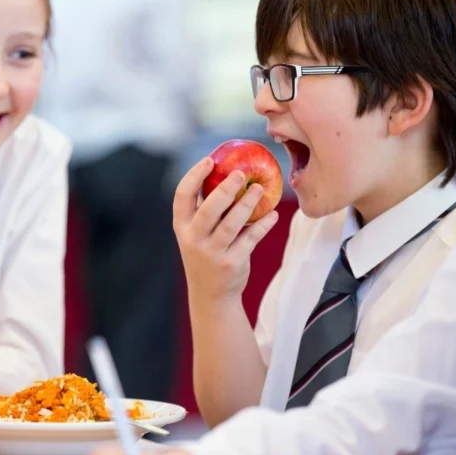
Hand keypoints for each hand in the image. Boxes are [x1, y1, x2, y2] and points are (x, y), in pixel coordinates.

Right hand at [173, 157, 278, 301]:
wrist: (210, 294)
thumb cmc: (205, 252)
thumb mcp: (195, 233)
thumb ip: (204, 208)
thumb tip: (225, 172)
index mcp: (181, 226)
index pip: (182, 196)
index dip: (194, 176)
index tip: (210, 160)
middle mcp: (193, 239)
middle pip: (208, 210)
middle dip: (224, 189)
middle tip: (240, 173)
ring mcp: (212, 253)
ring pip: (231, 224)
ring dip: (247, 204)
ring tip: (260, 188)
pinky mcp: (232, 264)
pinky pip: (250, 239)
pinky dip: (263, 225)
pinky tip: (273, 214)